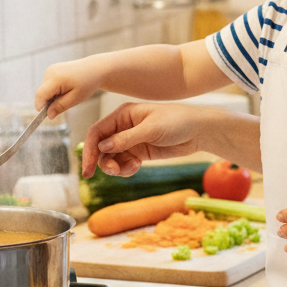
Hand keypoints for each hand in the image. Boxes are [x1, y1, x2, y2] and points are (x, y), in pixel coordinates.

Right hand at [35, 57, 106, 119]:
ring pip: (44, 89)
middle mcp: (50, 72)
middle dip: (48, 101)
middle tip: (64, 103)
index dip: (40, 106)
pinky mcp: (51, 69)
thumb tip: (48, 115)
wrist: (94, 69)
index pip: (40, 95)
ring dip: (52, 95)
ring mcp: (50, 69)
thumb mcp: (75, 98)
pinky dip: (54, 89)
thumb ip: (60, 106)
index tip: (45, 116)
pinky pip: (48, 84)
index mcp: (56, 78)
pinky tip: (65, 88)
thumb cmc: (87, 83)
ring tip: (68, 93)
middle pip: (41, 93)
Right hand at [82, 102, 215, 177]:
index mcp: (123, 114)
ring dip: (115, 167)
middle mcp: (123, 127)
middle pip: (101, 147)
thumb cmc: (177, 121)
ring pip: (111, 158)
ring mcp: (130, 141)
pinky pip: (123, 164)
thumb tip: (102, 147)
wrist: (198, 131)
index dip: (89, 149)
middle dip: (103, 161)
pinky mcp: (139, 153)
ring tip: (130, 168)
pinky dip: (125, 169)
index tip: (88, 168)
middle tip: (113, 172)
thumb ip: (126, 139)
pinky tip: (136, 167)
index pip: (97, 132)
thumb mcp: (151, 129)